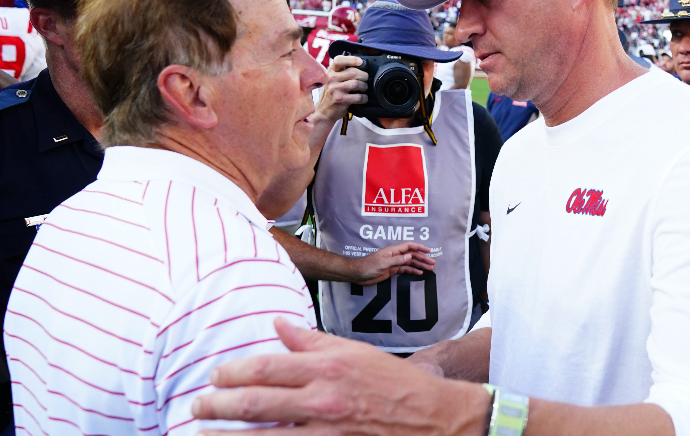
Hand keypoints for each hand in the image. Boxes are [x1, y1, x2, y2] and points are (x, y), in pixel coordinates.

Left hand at [191, 318, 490, 434]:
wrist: (433, 419)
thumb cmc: (394, 383)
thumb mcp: (354, 352)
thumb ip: (311, 340)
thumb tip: (277, 324)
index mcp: (327, 367)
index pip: (266, 367)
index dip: (233, 371)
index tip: (215, 375)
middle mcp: (323, 399)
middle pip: (256, 403)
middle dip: (218, 405)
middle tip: (196, 405)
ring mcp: (327, 432)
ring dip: (226, 435)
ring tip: (200, 432)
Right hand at [314, 55, 367, 123]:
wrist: (323, 111)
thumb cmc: (332, 95)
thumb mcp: (333, 81)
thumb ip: (343, 73)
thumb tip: (361, 67)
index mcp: (330, 72)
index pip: (339, 60)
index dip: (351, 59)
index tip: (360, 62)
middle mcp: (331, 79)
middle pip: (353, 72)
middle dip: (364, 76)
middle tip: (365, 80)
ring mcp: (335, 89)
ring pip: (357, 83)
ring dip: (364, 87)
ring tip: (363, 90)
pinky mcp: (340, 99)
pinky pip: (358, 96)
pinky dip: (364, 98)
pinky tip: (362, 99)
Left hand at [350, 243, 435, 285]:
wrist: (358, 274)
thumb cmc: (368, 266)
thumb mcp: (383, 263)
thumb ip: (397, 260)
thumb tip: (410, 256)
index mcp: (393, 251)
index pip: (409, 246)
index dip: (419, 247)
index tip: (429, 250)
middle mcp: (395, 255)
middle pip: (412, 255)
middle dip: (423, 258)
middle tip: (432, 263)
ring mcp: (394, 263)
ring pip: (410, 262)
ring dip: (420, 265)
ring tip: (429, 269)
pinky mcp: (392, 270)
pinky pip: (405, 269)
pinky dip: (412, 270)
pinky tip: (419, 273)